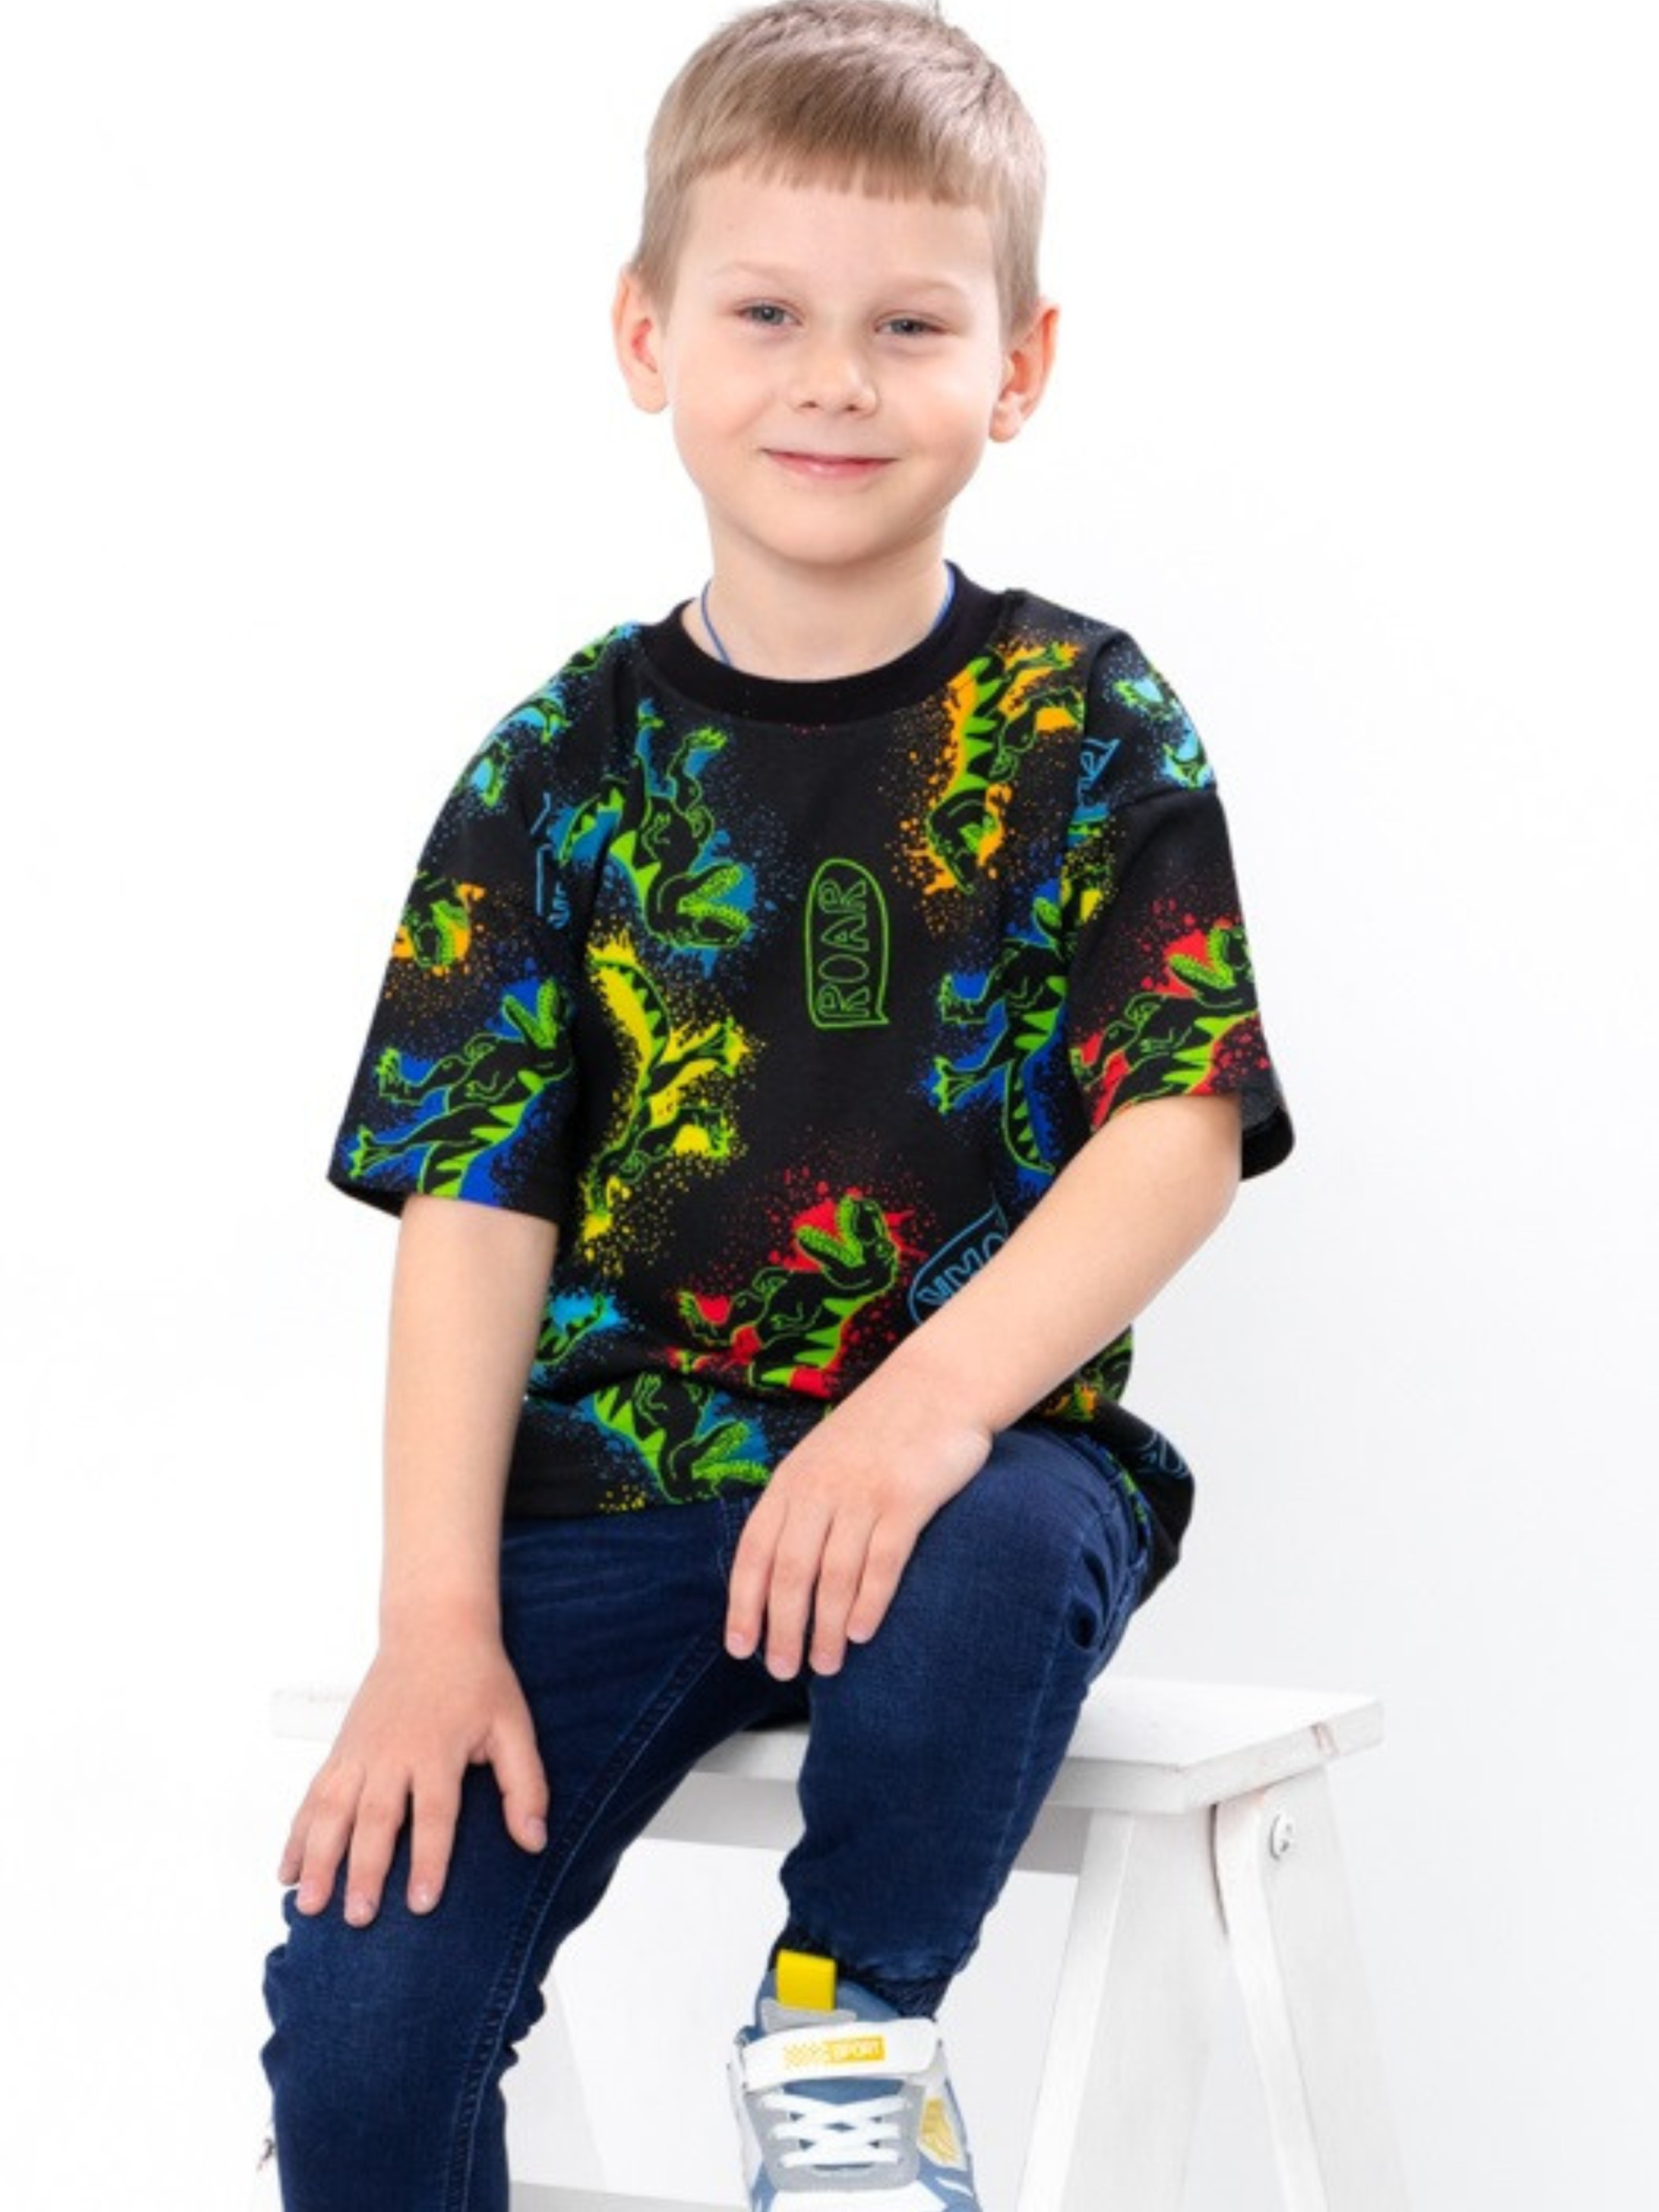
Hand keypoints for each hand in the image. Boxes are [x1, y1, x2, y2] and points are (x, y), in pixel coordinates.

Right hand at [278, 1624, 547, 1925]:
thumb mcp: (514, 1725)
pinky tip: (286, 1871)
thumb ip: (525, 1784)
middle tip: (356, 1918)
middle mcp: (392, 1753)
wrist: (433, 1627)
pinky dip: (296, 1834)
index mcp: (437, 1749)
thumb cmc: (478, 1679)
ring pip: (331, 1810)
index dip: (428, 1860)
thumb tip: (534, 1841)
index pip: (434, 1814)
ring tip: (308, 1906)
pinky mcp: (340, 1750)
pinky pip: (312, 1796)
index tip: (420, 1906)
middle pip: (375, 1818)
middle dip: (363, 1870)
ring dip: (317, 1859)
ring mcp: (360, 1751)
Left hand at [725, 1376, 991, 1679]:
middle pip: (791, 1572)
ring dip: (825, 1627)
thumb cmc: (876, 1433)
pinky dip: (869, 1600)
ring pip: (834, 1574)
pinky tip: (861, 1632)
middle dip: (783, 1628)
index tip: (740, 1648)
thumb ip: (798, 1508)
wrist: (935, 1385)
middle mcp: (820, 1488)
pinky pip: (882, 1560)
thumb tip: (774, 1576)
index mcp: (791, 1481)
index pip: (755, 1551)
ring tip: (826, 1664)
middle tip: (783, 1669)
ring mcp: (863, 1492)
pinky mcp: (906, 1497)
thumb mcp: (819, 1460)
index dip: (744, 1604)